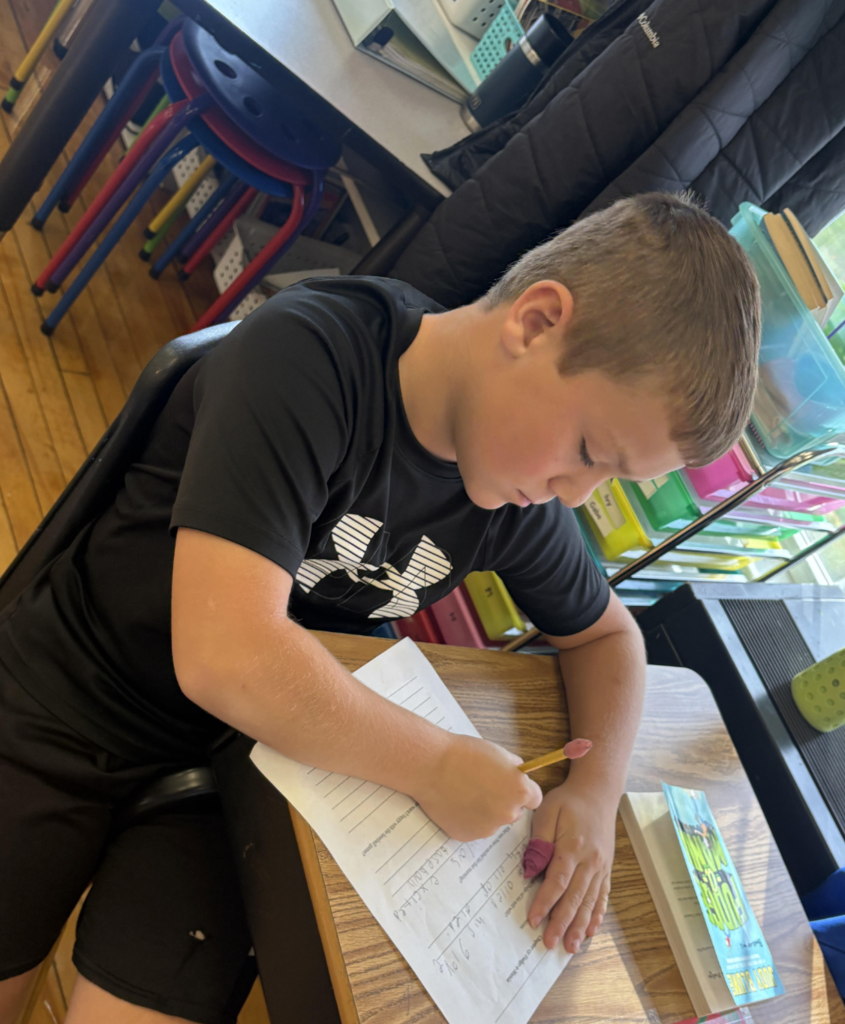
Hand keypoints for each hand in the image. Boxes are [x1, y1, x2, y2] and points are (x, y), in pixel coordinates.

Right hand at [412, 733, 542, 841]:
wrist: (431, 765)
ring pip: (492, 821)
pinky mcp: (467, 835)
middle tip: (483, 787)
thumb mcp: (498, 752)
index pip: (534, 799)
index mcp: (519, 791)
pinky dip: (467, 819)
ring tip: (464, 793)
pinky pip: (473, 828)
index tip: (511, 786)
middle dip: (503, 802)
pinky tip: (455, 803)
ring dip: (485, 812)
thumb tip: (516, 774)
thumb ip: (513, 768)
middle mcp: (507, 814)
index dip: (523, 791)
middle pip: (513, 812)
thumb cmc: (464, 753)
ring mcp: (487, 828)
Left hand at [526, 781, 615, 952]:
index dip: (545, 902)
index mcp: (573, 847)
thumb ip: (540, 841)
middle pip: (575, 897)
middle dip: (562, 922)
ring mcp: (601, 866)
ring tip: (571, 946)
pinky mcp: (606, 867)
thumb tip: (531, 870)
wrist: (598, 791)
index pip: (557, 881)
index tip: (533, 919)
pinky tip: (592, 929)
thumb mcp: (548, 810)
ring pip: (590, 901)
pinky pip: (603, 894)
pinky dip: (598, 913)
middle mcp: (591, 861)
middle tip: (550, 943)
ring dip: (580, 925)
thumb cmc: (569, 800)